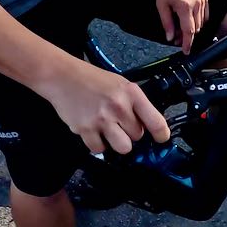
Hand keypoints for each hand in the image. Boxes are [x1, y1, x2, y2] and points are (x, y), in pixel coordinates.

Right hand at [41, 59, 169, 154]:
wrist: (63, 77)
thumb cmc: (92, 79)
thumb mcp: (120, 84)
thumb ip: (134, 103)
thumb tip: (147, 124)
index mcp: (131, 93)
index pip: (154, 119)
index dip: (161, 133)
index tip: (162, 138)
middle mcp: (118, 107)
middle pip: (137, 136)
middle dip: (131, 132)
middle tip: (120, 123)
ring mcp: (102, 119)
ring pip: (123, 147)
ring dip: (117, 142)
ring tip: (110, 130)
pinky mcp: (85, 129)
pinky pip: (99, 149)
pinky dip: (98, 144)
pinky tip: (95, 131)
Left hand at [156, 0, 208, 53]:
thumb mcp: (161, 5)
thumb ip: (167, 23)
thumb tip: (170, 38)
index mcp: (185, 7)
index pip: (189, 31)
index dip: (188, 43)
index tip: (186, 52)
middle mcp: (197, 4)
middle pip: (196, 28)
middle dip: (187, 36)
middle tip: (176, 37)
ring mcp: (203, 1)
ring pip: (201, 23)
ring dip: (193, 28)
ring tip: (181, 28)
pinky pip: (205, 15)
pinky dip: (199, 20)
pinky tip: (189, 19)